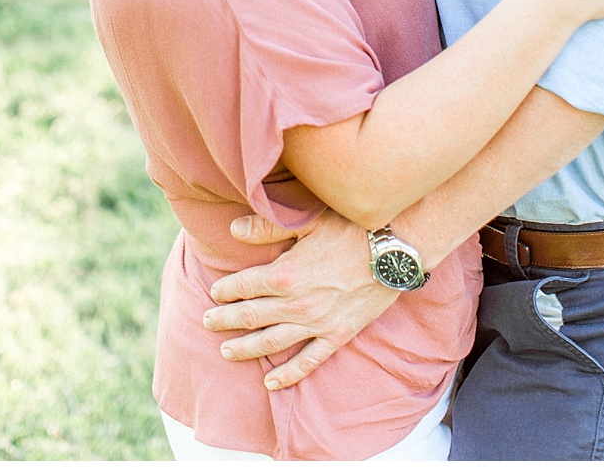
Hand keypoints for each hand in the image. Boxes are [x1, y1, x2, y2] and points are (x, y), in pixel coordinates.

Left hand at [201, 209, 396, 390]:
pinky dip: (288, 374)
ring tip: (227, 352)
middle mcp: (295, 303)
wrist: (396, 250)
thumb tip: (233, 228)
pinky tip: (271, 382)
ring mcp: (316, 323)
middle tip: (207, 322)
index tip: (215, 291)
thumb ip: (268, 228)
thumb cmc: (354, 228)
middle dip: (224, 320)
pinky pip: (308, 360)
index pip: (243, 286)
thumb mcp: (310, 222)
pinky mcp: (337, 334)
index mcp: (284, 274)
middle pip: (249, 317)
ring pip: (270, 343)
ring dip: (245, 349)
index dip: (225, 289)